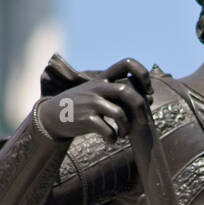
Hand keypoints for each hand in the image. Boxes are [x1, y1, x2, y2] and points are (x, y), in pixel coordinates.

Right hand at [35, 58, 152, 141]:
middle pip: (127, 91)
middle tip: (143, 122)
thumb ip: (120, 92)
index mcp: (104, 78)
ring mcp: (91, 103)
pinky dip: (113, 139)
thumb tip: (149, 99)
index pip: (127, 63)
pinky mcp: (86, 119)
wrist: (53, 115)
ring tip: (123, 134)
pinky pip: (108, 131)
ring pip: (120, 114)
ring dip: (126, 128)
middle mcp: (99, 87)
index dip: (142, 75)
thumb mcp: (98, 91)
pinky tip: (111, 141)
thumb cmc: (84, 105)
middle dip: (141, 107)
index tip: (148, 92)